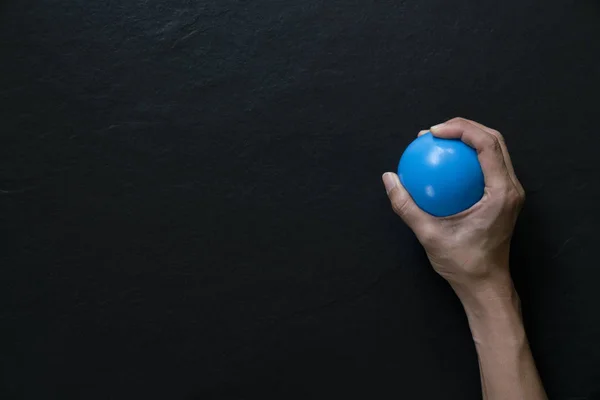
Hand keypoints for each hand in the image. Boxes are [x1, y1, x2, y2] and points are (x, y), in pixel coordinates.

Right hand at [383, 118, 524, 297]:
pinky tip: (442, 163)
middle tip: (433, 132)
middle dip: (464, 128)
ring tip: (437, 141)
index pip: (487, 145)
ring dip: (467, 139)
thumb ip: (406, 205)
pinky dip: (466, 158)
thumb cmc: (463, 263)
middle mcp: (511, 188)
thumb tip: (389, 178)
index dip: (461, 129)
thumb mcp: (428, 234)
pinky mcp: (502, 198)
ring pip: (493, 151)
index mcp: (501, 193)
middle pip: (494, 140)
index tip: (433, 132)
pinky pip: (487, 166)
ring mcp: (509, 192)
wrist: (485, 285)